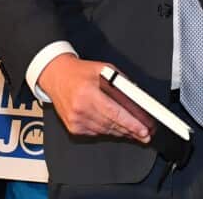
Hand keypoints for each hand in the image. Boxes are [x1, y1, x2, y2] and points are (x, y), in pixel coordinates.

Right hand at [36, 55, 151, 142]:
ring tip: (136, 133)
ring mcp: (76, 120)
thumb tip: (137, 97)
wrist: (56, 77)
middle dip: (131, 130)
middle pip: (112, 124)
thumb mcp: (104, 69)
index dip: (131, 123)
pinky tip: (118, 129)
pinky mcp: (73, 127)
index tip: (143, 129)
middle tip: (145, 134)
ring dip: (122, 132)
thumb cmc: (79, 72)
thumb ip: (121, 82)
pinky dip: (109, 131)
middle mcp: (80, 108)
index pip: (115, 112)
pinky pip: (96, 133)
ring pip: (106, 131)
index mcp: (88, 93)